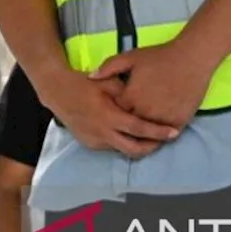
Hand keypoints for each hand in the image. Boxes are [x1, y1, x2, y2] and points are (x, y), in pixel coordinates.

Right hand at [41, 67, 179, 157]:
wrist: (57, 91)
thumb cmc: (83, 83)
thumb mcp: (107, 82)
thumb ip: (126, 92)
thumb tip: (145, 100)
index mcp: (108, 116)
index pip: (139, 129)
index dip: (158, 132)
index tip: (173, 132)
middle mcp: (102, 133)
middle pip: (134, 149)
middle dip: (152, 147)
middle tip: (164, 140)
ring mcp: (95, 140)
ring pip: (122, 150)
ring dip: (137, 146)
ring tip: (150, 138)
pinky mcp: (90, 143)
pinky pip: (111, 147)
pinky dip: (122, 142)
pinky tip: (128, 134)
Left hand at [89, 41, 217, 129]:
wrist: (191, 59)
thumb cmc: (159, 57)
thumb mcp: (130, 58)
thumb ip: (108, 68)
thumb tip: (90, 77)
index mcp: (131, 97)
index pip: (116, 112)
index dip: (116, 109)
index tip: (115, 107)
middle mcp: (145, 111)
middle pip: (130, 126)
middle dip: (127, 123)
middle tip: (126, 120)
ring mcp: (163, 118)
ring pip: (148, 134)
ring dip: (144, 132)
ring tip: (141, 128)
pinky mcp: (180, 121)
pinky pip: (166, 135)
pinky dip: (162, 134)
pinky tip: (158, 129)